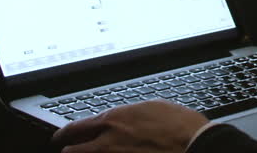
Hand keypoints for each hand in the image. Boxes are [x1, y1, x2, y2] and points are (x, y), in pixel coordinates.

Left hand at [51, 100, 209, 152]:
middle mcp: (108, 141)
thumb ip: (128, 115)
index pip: (77, 128)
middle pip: (73, 151)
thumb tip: (119, 118)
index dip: (65, 134)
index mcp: (114, 120)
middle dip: (69, 151)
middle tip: (68, 151)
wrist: (195, 144)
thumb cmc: (179, 125)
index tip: (61, 138)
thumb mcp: (151, 107)